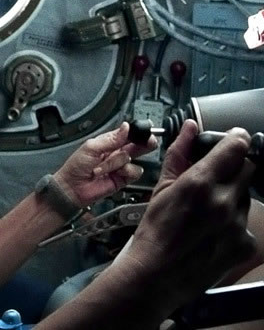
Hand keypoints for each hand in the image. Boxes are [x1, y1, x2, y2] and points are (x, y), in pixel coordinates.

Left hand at [53, 122, 156, 207]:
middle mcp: (115, 153)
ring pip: (131, 157)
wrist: (73, 188)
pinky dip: (126, 171)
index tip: (144, 130)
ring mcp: (120, 165)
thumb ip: (111, 139)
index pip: (126, 133)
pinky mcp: (123, 178)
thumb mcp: (91, 147)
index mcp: (107, 142)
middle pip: (136, 144)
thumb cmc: (76, 167)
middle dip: (143, 142)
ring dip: (118, 162)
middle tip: (149, 141)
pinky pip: (134, 171)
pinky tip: (116, 173)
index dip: (136, 131)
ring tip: (104, 166)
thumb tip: (125, 127)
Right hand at [123, 120, 256, 309]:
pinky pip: (246, 224)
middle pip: (249, 168)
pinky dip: (233, 225)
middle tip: (215, 180)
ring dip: (232, 198)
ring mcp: (237, 224)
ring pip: (245, 197)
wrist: (157, 275)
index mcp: (200, 182)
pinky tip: (213, 233)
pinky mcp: (246, 244)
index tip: (234, 140)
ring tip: (208, 214)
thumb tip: (189, 129)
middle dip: (234, 169)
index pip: (237, 146)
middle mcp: (223, 201)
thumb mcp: (161, 188)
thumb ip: (179, 154)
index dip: (236, 140)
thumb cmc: (154, 232)